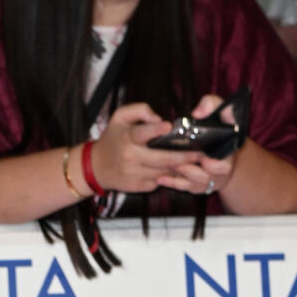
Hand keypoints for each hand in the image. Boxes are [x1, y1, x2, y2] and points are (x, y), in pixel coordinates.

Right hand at [87, 99, 231, 200]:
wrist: (95, 167)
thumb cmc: (112, 139)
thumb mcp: (119, 117)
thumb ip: (139, 110)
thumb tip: (159, 118)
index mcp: (127, 138)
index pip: (142, 133)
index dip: (155, 130)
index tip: (168, 126)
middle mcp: (131, 157)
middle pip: (163, 158)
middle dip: (185, 156)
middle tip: (201, 153)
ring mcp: (134, 174)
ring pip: (164, 172)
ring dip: (181, 168)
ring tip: (197, 162)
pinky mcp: (137, 186)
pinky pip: (159, 182)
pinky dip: (170, 177)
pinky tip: (180, 171)